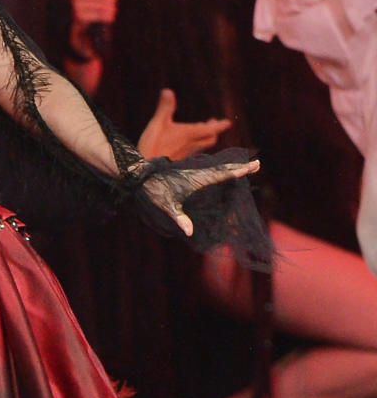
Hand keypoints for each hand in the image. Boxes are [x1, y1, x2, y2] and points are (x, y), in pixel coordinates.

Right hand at [69, 0, 117, 31]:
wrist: (81, 18)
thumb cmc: (91, 0)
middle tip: (114, 1)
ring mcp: (76, 4)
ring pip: (96, 5)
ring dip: (107, 8)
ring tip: (113, 10)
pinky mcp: (79, 15)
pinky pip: (94, 15)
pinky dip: (103, 16)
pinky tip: (109, 17)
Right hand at [138, 88, 231, 160]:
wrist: (147, 171)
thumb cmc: (153, 146)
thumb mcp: (157, 124)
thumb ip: (165, 108)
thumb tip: (168, 91)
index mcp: (189, 134)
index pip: (210, 129)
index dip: (220, 125)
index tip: (228, 122)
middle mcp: (191, 145)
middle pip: (210, 139)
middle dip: (213, 131)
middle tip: (213, 122)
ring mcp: (186, 156)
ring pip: (202, 147)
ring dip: (205, 138)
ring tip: (202, 132)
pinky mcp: (180, 162)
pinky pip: (194, 153)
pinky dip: (195, 146)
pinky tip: (187, 146)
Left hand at [142, 158, 259, 238]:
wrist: (138, 176)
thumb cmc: (152, 190)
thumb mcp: (165, 205)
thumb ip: (178, 218)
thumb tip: (190, 233)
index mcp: (196, 178)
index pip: (221, 174)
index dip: (237, 171)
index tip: (253, 166)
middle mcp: (197, 172)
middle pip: (223, 168)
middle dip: (240, 167)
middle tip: (257, 164)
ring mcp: (192, 171)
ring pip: (216, 167)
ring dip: (231, 167)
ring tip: (245, 167)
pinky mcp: (187, 173)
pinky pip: (209, 170)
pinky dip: (220, 170)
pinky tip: (221, 173)